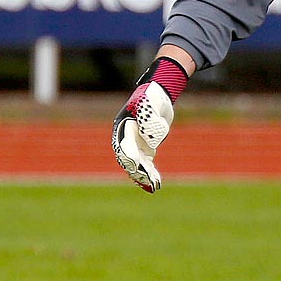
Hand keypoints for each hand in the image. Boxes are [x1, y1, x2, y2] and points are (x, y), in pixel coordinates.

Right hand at [111, 57, 188, 191]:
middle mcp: (126, 138)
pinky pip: (146, 163)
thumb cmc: (151, 97)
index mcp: (123, 128)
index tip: (139, 167)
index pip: (125, 146)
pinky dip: (150, 173)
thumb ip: (149, 121)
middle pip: (129, 159)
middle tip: (148, 181)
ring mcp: (135, 144)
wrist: (157, 95)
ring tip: (153, 186)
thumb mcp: (150, 104)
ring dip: (144, 176)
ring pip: (137, 164)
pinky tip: (156, 183)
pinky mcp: (146, 148)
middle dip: (137, 171)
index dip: (131, 158)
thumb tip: (152, 143)